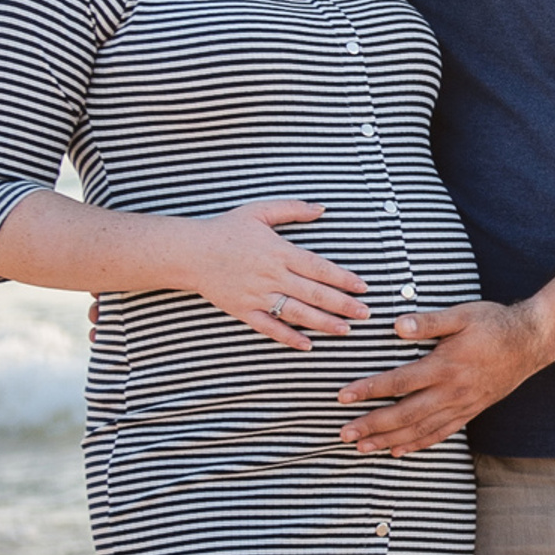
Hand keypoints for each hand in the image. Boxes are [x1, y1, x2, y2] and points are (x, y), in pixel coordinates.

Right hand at [183, 200, 368, 351]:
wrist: (189, 251)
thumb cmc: (226, 229)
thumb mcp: (259, 211)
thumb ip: (292, 210)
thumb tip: (322, 209)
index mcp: (279, 252)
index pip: (319, 268)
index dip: (344, 279)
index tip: (363, 287)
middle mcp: (271, 275)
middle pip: (314, 293)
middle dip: (343, 304)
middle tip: (365, 313)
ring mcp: (257, 295)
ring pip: (297, 313)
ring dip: (323, 323)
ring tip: (345, 330)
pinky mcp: (243, 310)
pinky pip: (269, 327)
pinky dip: (288, 337)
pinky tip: (307, 345)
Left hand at [335, 300, 545, 452]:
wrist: (532, 342)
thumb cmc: (495, 324)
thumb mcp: (462, 315)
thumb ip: (429, 322)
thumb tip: (397, 326)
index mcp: (446, 365)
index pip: (399, 381)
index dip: (370, 390)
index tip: (343, 396)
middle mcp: (452, 391)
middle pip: (404, 414)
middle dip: (372, 425)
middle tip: (344, 434)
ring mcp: (462, 405)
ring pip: (420, 429)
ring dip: (389, 440)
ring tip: (362, 448)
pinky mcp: (471, 411)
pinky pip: (441, 434)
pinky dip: (418, 444)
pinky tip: (399, 450)